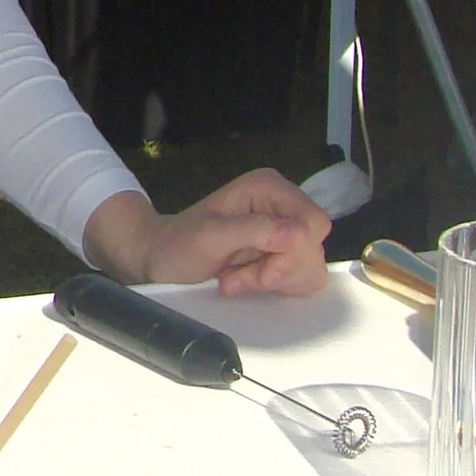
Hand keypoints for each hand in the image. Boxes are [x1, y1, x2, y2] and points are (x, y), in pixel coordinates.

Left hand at [83, 172, 330, 297]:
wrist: (161, 261)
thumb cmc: (177, 245)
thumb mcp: (208, 237)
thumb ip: (253, 231)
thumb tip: (300, 235)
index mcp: (268, 188)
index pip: (314, 222)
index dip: (293, 252)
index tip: (258, 269)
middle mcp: (283, 205)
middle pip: (313, 248)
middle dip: (275, 272)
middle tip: (234, 278)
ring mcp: (286, 231)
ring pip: (309, 267)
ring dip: (272, 282)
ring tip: (234, 279)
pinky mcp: (285, 255)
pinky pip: (303, 279)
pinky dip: (276, 287)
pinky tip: (246, 283)